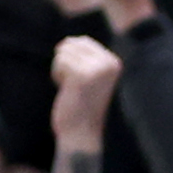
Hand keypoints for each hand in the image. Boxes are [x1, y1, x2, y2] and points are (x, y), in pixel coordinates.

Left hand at [49, 34, 122, 149]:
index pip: (83, 40)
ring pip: (63, 52)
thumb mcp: (90, 77)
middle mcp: (109, 64)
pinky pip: (59, 61)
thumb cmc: (81, 104)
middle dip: (65, 61)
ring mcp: (97, 69)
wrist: (81, 132)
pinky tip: (66, 89)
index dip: (72, 57)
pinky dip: (57, 75)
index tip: (81, 78)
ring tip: (71, 88)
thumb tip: (71, 40)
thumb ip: (85, 57)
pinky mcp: (82, 75)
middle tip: (74, 84)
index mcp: (114, 63)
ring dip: (60, 70)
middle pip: (72, 43)